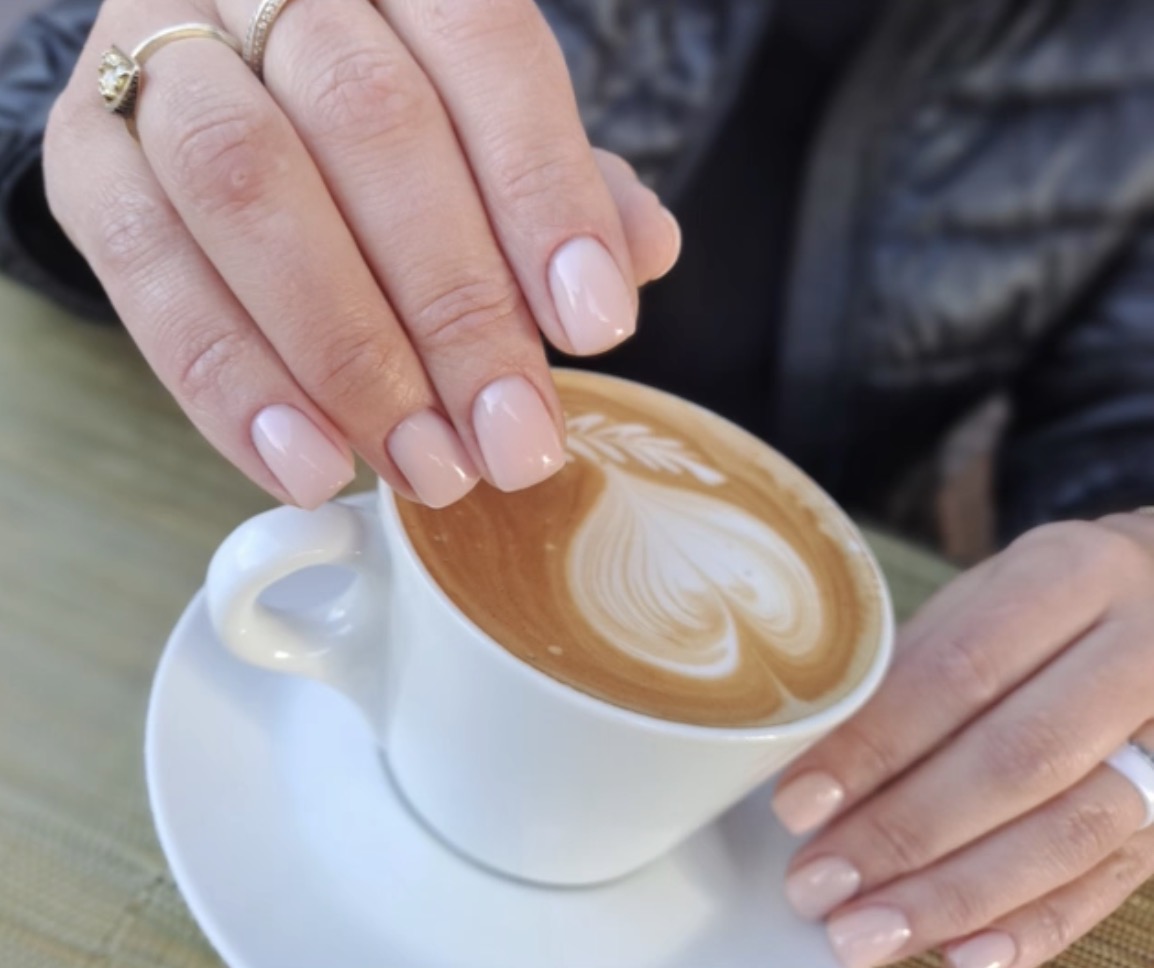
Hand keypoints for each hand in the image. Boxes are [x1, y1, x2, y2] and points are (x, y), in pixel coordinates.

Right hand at [44, 0, 679, 509]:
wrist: (224, 75)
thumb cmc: (387, 113)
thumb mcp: (486, 123)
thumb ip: (562, 179)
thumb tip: (642, 253)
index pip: (487, 50)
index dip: (543, 192)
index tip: (594, 327)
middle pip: (371, 127)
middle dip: (455, 308)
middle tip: (511, 442)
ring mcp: (158, 53)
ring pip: (246, 187)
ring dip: (346, 355)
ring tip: (424, 468)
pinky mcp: (82, 150)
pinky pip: (139, 268)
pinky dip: (228, 381)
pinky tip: (308, 463)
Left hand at [771, 514, 1153, 967]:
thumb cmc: (1045, 605)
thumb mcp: (983, 597)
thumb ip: (914, 668)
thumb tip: (815, 763)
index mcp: (1073, 576)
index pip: (959, 670)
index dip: (875, 744)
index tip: (799, 803)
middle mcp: (1138, 656)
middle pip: (1016, 759)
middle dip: (905, 833)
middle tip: (819, 885)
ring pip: (1069, 832)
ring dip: (955, 895)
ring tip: (865, 936)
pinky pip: (1114, 881)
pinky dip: (1033, 926)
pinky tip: (962, 955)